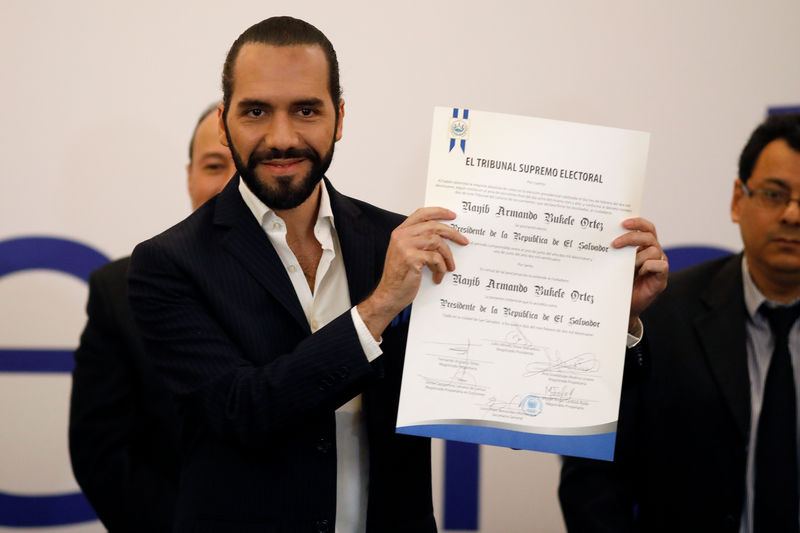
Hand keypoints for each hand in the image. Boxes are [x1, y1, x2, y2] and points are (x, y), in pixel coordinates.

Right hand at [358, 207, 468, 338]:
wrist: (388, 295)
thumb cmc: (399, 277)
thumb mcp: (405, 253)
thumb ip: (419, 241)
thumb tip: (443, 236)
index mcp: (400, 232)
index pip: (421, 213)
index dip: (438, 212)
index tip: (452, 215)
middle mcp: (401, 236)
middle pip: (433, 226)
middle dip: (452, 233)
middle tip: (463, 241)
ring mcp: (405, 246)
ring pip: (437, 242)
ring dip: (447, 256)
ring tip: (450, 266)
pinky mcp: (411, 258)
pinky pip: (435, 258)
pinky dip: (441, 268)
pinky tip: (439, 276)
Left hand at [612, 217, 667, 331]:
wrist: (624, 304)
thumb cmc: (620, 281)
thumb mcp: (617, 263)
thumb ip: (617, 250)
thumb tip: (604, 236)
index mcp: (644, 246)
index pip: (647, 228)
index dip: (638, 223)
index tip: (623, 223)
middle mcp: (654, 252)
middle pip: (649, 236)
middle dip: (632, 237)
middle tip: (615, 244)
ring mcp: (659, 264)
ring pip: (654, 250)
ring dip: (637, 257)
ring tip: (627, 266)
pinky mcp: (662, 278)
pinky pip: (660, 265)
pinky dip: (648, 267)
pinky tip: (639, 273)